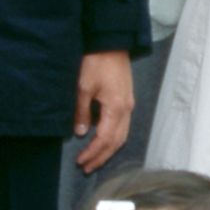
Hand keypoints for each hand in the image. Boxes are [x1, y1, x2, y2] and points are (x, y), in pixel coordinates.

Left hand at [74, 50, 132, 172]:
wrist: (111, 41)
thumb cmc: (96, 61)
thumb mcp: (83, 87)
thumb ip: (82, 111)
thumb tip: (81, 132)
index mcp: (117, 108)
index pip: (105, 139)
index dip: (93, 153)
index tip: (80, 162)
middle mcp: (127, 110)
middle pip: (117, 142)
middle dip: (101, 156)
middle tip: (86, 167)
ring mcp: (129, 105)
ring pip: (122, 135)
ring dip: (108, 149)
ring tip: (94, 158)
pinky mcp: (126, 99)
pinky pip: (123, 126)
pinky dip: (112, 137)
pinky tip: (102, 139)